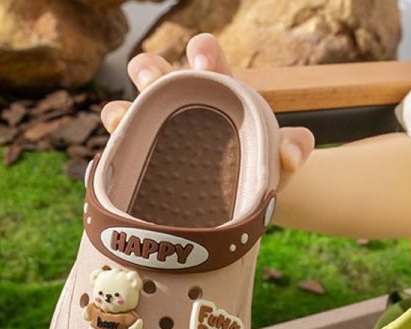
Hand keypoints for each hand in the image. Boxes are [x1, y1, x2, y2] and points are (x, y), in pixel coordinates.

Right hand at [100, 34, 313, 191]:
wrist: (248, 196)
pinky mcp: (146, 162)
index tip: (204, 62)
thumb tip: (292, 155)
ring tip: (123, 120)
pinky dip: (116, 155)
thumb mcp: (281, 155)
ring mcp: (159, 132)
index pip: (205, 55)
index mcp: (216, 89)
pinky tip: (115, 163)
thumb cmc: (263, 162)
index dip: (201, 51)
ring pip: (127, 110)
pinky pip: (122, 154)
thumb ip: (295, 148)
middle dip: (151, 69)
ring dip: (121, 110)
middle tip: (157, 80)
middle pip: (154, 71)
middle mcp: (181, 104)